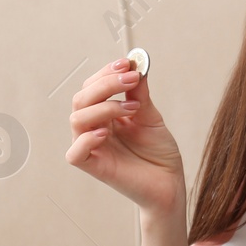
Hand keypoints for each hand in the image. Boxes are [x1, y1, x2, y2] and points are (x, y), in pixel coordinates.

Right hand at [65, 57, 185, 216]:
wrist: (170, 182)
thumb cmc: (158, 151)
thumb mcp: (151, 116)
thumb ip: (140, 93)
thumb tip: (136, 64)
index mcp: (105, 114)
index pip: (92, 87)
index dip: (106, 73)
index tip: (128, 63)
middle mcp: (94, 127)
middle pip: (82, 99)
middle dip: (106, 84)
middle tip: (132, 79)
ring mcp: (92, 146)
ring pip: (77, 119)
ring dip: (104, 106)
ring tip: (132, 107)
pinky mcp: (93, 166)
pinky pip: (75, 153)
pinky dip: (87, 139)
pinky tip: (107, 132)